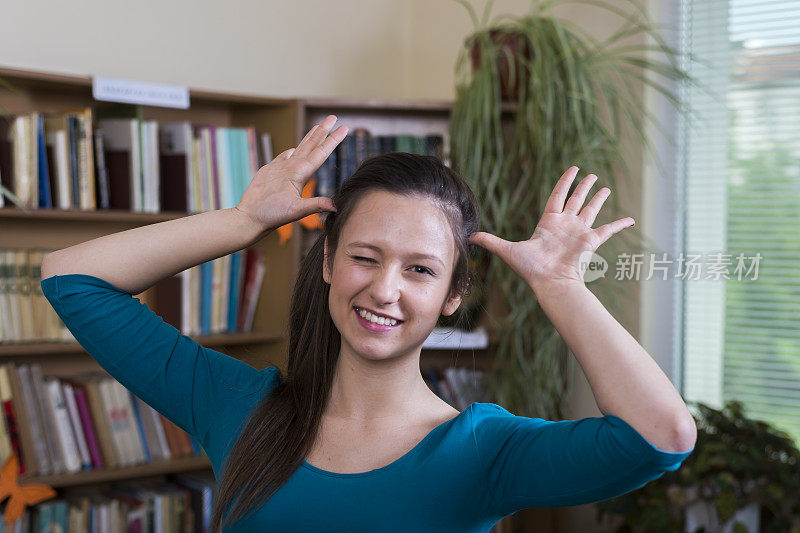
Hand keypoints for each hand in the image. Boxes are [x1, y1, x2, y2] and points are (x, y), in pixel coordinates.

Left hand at [234, 115, 347, 232]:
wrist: (248, 216)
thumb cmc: (272, 215)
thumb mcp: (297, 211)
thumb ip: (317, 205)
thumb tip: (336, 205)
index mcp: (299, 172)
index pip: (321, 153)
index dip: (334, 140)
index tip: (344, 128)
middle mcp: (289, 165)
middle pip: (310, 144)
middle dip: (323, 130)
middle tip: (333, 116)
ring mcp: (278, 166)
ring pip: (298, 147)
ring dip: (309, 137)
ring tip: (317, 126)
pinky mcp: (269, 170)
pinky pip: (284, 156)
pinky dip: (292, 151)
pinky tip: (293, 149)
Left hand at [468, 166, 634, 290]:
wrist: (549, 282)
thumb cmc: (531, 269)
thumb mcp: (508, 250)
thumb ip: (491, 241)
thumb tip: (470, 236)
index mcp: (549, 222)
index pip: (558, 196)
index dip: (565, 182)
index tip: (572, 169)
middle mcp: (566, 225)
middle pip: (576, 200)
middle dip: (584, 187)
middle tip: (592, 175)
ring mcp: (579, 232)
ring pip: (591, 209)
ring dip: (599, 198)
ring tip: (606, 187)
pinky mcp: (591, 241)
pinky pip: (608, 230)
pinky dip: (619, 224)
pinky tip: (630, 219)